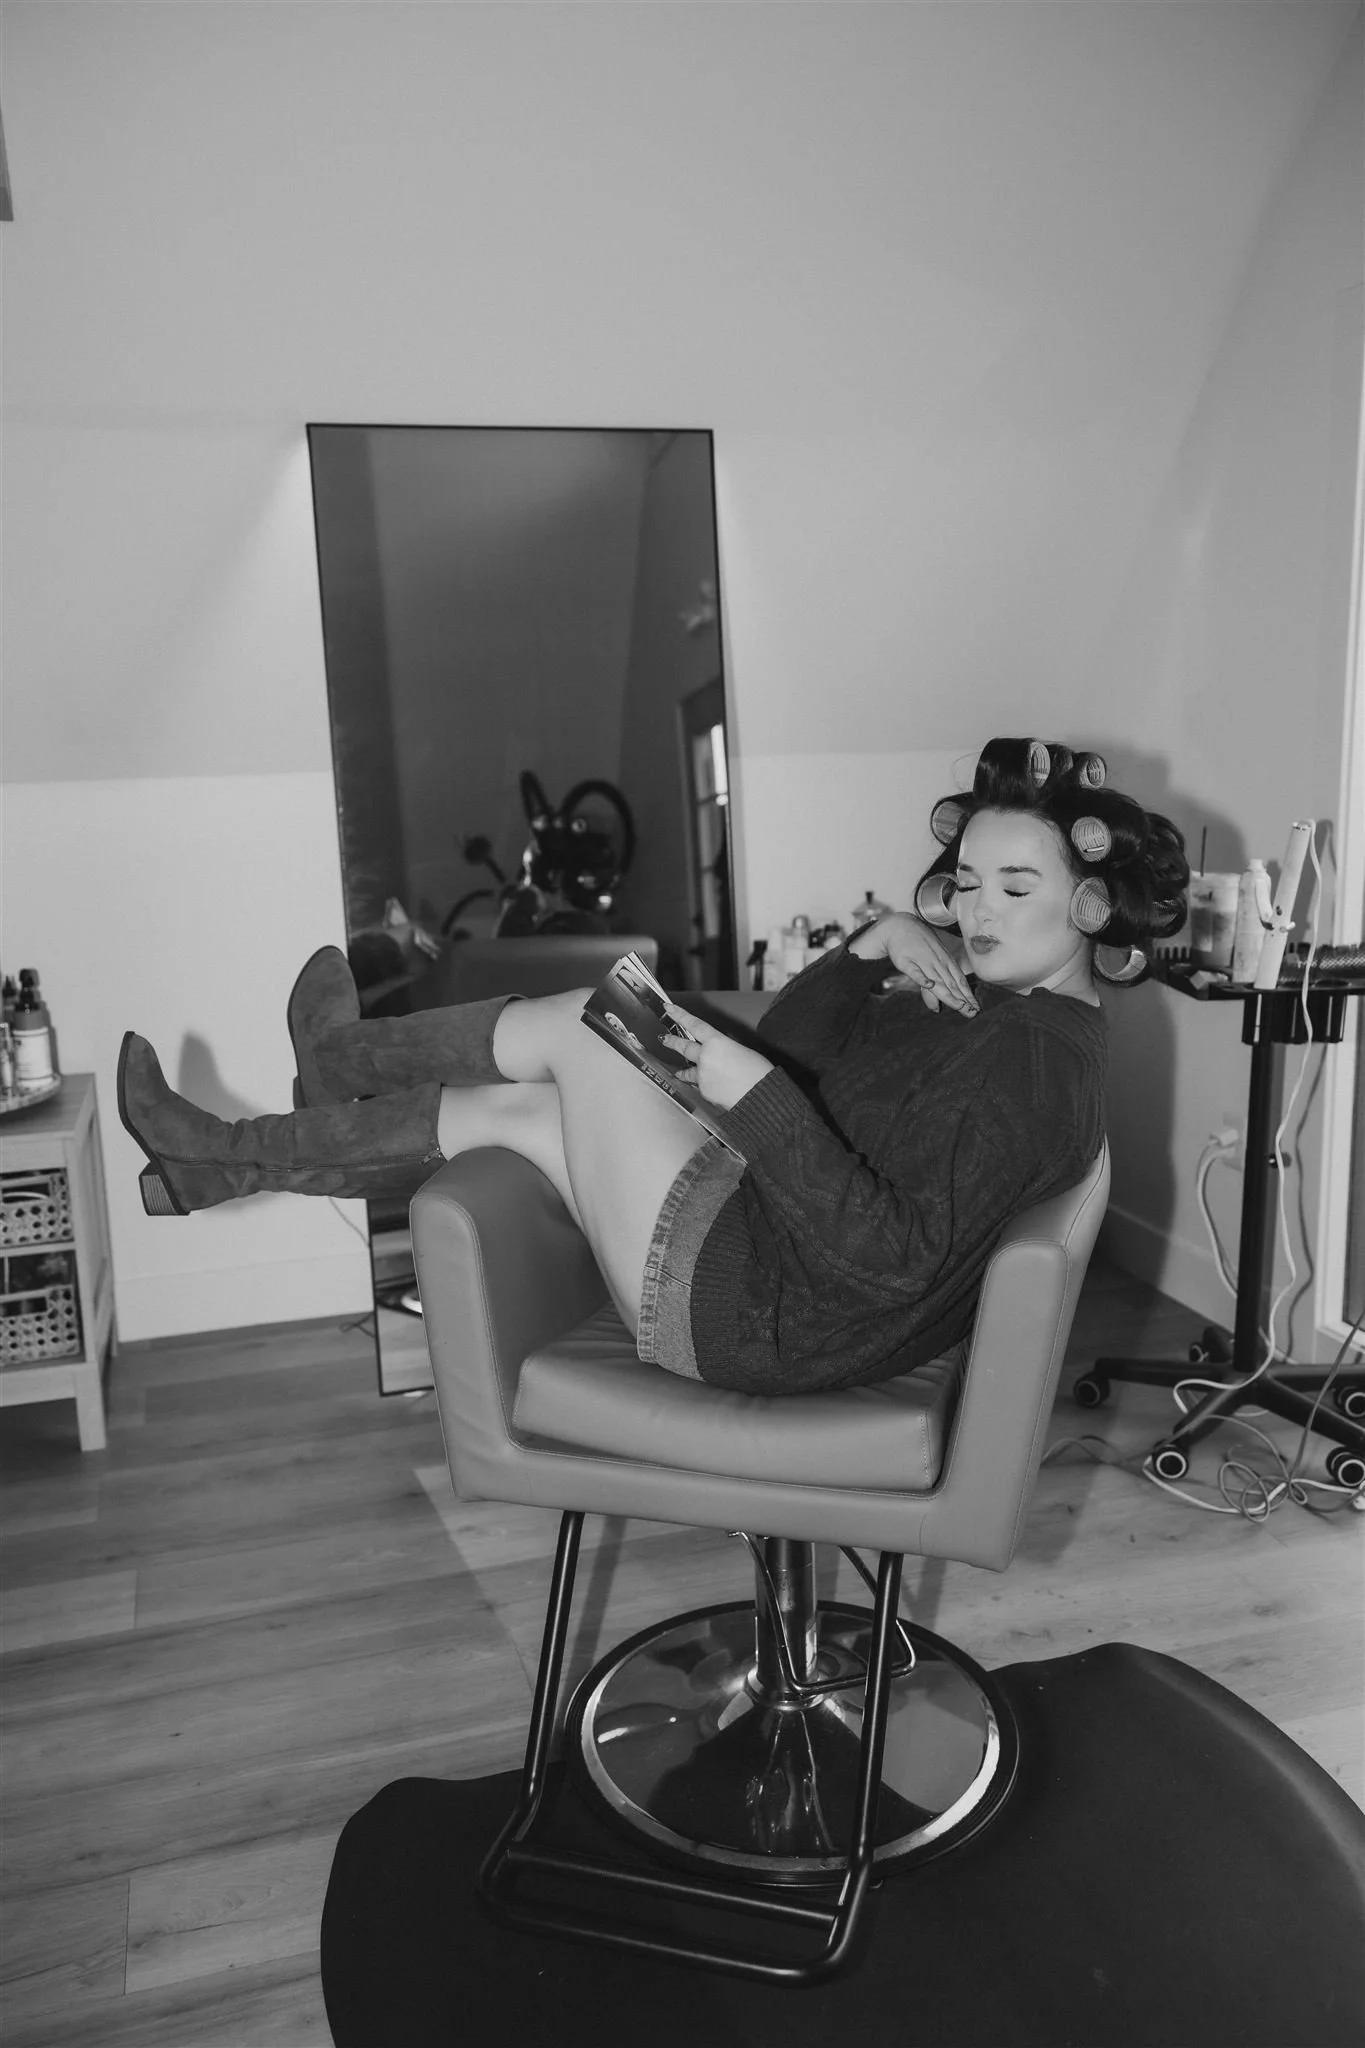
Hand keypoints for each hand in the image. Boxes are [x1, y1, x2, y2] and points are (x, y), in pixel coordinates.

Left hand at [661, 1006, 773, 1109]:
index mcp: (717, 1042)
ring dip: (685, 1070)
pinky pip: (700, 1085)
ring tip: (680, 1072)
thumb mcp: (741, 1050)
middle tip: (664, 1039)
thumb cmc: (758, 1073)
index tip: (668, 1008)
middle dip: (672, 1042)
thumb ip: (724, 1049)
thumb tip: (717, 1052)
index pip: (694, 1024)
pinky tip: (714, 1087)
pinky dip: (705, 1085)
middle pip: (684, 1046)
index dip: (680, 1015)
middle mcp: (705, 1056)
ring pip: (689, 1070)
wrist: (759, 1096)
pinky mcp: (703, 1090)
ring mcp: (702, 1074)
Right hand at [849, 912, 978, 1015]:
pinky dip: (922, 978)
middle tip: (972, 1013)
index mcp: (945, 961)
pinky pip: (915, 971)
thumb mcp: (930, 961)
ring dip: (948, 993)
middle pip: (951, 984)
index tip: (976, 1008)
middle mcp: (937, 962)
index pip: (959, 981)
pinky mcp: (906, 962)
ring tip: (959, 1005)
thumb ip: (934, 984)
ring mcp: (922, 962)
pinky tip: (928, 985)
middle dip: (962, 999)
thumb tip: (935, 1008)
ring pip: (937, 980)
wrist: (900, 926)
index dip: (967, 995)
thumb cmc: (918, 944)